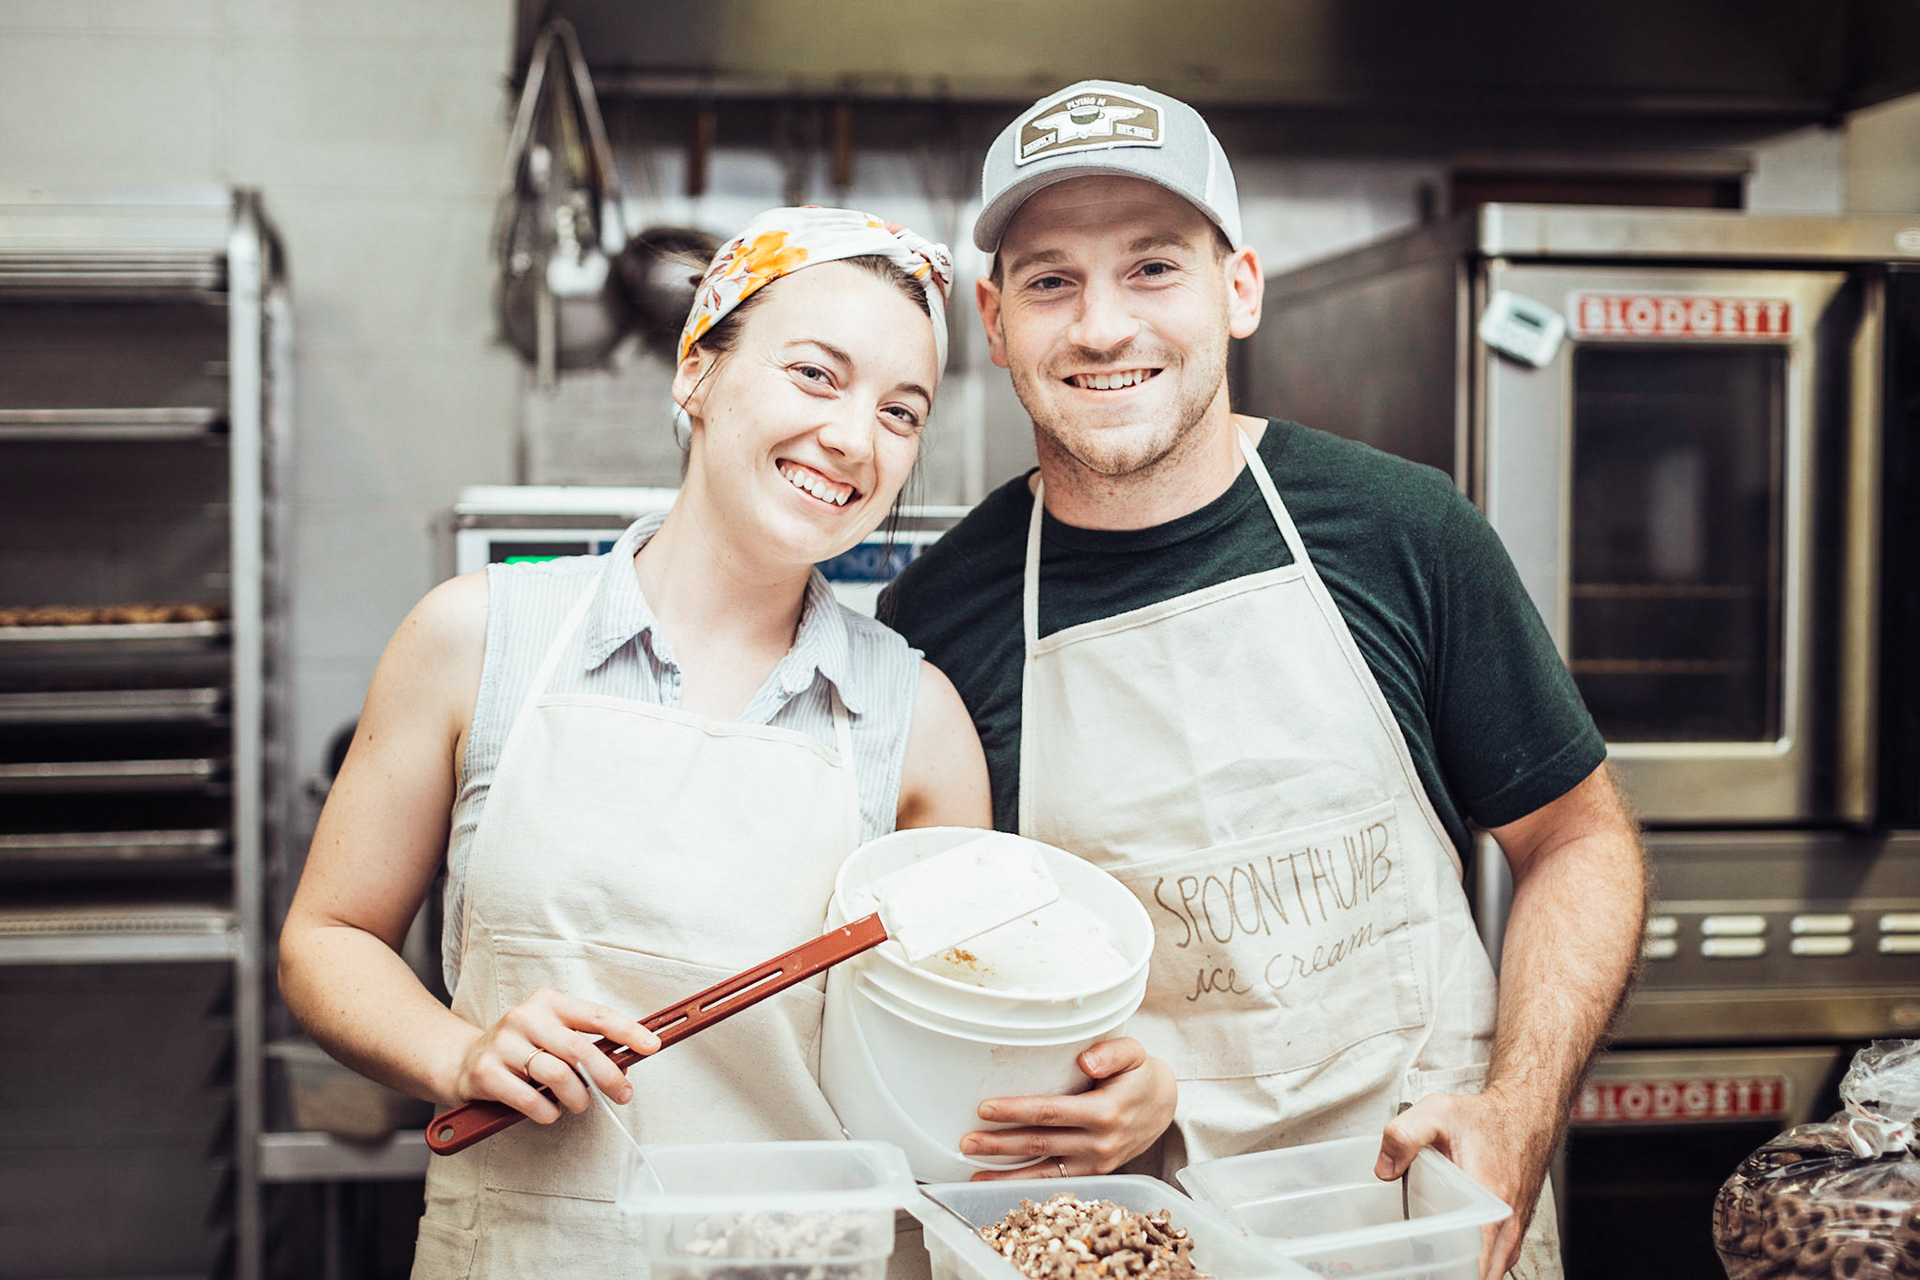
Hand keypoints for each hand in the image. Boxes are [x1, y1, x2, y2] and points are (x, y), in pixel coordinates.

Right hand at [447, 988, 661, 1123]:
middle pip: (580, 1049)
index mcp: (548, 1003)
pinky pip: (530, 1100)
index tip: (652, 1045)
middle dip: (608, 1076)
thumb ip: (584, 1044)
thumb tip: (625, 1062)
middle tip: (622, 1094)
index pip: (597, 1015)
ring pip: (558, 1076)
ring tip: (577, 1104)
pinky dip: (547, 1112)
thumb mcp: (552, 1034)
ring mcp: (503, 1044)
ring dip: (577, 1098)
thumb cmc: (520, 1049)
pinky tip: (549, 1111)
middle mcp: (525, 1018)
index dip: (628, 1031)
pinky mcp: (487, 1072)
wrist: (463, 1060)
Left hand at [960, 1038, 1175, 1180]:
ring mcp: (1095, 1163)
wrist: (1165, 1107)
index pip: (1051, 1112)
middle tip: (966, 1142)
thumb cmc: (1142, 1076)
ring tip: (972, 1174)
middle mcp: (1099, 1143)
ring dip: (1006, 1175)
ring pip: (1043, 1172)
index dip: (1016, 1111)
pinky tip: (999, 1184)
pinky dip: (1026, 1185)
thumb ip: (1113, 1052)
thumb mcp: (1136, 1054)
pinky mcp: (1092, 1174)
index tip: (985, 1109)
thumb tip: (1086, 1061)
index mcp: (1106, 1113)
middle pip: (1040, 1144)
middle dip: (1000, 1145)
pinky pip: (1055, 1182)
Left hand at [1374, 1087, 1551, 1277]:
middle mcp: (1507, 1221)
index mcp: (1490, 1198)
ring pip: (1492, 1271)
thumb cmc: (1484, 1118)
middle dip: (1453, 1274)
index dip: (1451, 1272)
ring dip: (1466, 1272)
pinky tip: (1453, 1257)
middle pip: (1483, 1273)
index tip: (1429, 1270)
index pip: (1476, 1260)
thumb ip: (1406, 1135)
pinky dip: (1478, 1266)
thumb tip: (1384, 1169)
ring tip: (1435, 1264)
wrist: (1525, 1115)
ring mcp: (1513, 1228)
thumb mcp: (1438, 1113)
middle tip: (1424, 1267)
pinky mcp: (1513, 1229)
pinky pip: (1497, 1261)